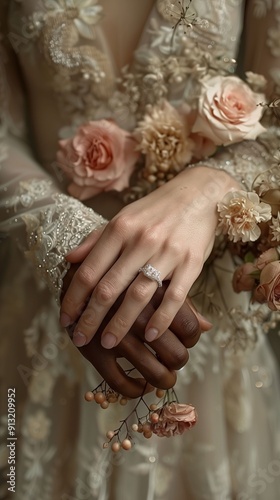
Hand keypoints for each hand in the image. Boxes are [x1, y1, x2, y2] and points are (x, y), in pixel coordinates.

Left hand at [60, 166, 233, 349]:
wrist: (200, 193)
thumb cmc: (157, 209)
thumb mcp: (124, 217)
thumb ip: (97, 239)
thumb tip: (69, 259)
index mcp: (120, 229)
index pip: (88, 271)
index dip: (73, 299)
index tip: (66, 319)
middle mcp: (140, 240)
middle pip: (108, 288)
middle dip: (91, 319)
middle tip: (81, 340)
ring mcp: (167, 252)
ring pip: (138, 296)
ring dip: (121, 324)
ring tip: (109, 344)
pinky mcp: (191, 263)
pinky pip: (174, 297)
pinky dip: (161, 319)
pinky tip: (150, 335)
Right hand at [62, 264, 210, 397]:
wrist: (74, 274)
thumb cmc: (121, 277)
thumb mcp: (151, 279)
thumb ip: (179, 302)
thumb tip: (208, 326)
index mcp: (155, 293)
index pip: (190, 329)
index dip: (192, 340)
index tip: (186, 341)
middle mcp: (137, 316)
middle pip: (177, 354)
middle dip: (179, 361)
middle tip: (175, 358)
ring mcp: (115, 335)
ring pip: (154, 373)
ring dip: (163, 379)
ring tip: (163, 375)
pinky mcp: (94, 351)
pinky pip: (122, 384)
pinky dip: (136, 389)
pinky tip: (140, 383)